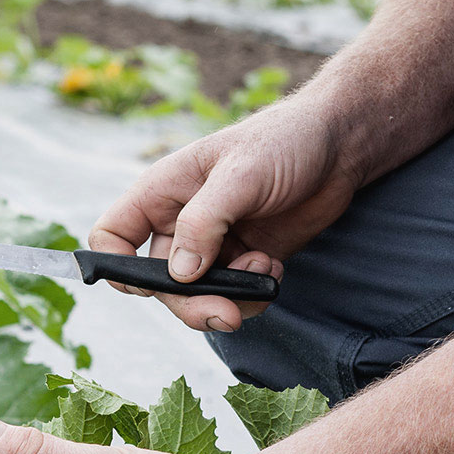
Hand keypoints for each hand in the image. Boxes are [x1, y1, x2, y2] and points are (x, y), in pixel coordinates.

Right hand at [90, 96, 359, 332]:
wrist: (341, 146)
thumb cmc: (285, 141)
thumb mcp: (241, 174)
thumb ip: (205, 221)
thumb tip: (179, 274)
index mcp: (163, 192)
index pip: (112, 235)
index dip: (115, 265)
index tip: (144, 288)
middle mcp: (180, 221)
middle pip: (158, 282)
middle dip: (190, 303)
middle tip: (227, 313)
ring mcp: (213, 244)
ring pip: (197, 296)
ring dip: (229, 299)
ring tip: (265, 270)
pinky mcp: (245, 259)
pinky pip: (234, 295)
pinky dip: (254, 293)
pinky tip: (275, 266)